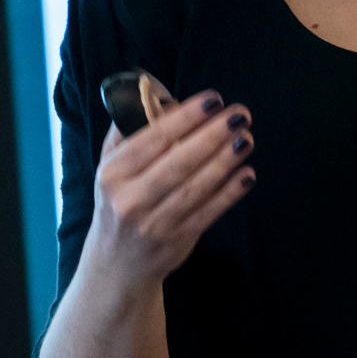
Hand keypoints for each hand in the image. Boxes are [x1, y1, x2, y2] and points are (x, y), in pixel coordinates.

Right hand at [84, 92, 253, 289]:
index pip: (152, 139)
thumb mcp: (110, 165)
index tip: (213, 100)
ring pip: (195, 188)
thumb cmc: (119, 201)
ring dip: (225, 161)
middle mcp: (130, 200)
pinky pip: (208, 213)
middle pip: (177, 163)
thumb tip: (160, 93)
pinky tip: (247, 174)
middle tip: (239, 115)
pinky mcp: (177, 241)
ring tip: (246, 139)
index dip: (185, 118)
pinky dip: (229, 193)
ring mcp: (154, 223)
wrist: (117, 264)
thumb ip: (129, 129)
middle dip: (211, 136)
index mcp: (112, 174)